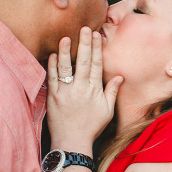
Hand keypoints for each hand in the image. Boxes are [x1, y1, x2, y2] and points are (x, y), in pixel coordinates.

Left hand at [46, 27, 122, 149]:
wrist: (72, 142)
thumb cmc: (91, 127)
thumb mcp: (107, 111)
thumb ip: (112, 91)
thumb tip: (119, 76)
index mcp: (94, 90)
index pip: (96, 64)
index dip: (96, 49)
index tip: (96, 35)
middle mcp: (81, 89)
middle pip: (83, 62)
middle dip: (84, 43)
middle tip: (85, 28)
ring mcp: (66, 92)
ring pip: (66, 67)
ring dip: (65, 51)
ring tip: (66, 37)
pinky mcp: (53, 97)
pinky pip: (52, 78)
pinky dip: (52, 66)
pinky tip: (52, 55)